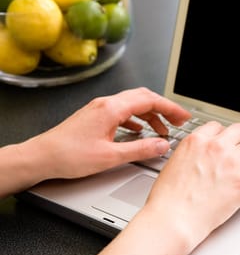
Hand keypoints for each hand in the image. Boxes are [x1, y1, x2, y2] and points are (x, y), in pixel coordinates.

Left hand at [32, 87, 191, 179]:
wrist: (42, 157)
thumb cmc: (69, 155)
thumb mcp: (111, 156)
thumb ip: (141, 149)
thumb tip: (162, 145)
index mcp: (112, 109)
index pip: (149, 100)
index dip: (171, 108)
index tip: (184, 117)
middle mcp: (106, 104)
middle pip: (143, 98)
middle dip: (164, 108)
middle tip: (178, 121)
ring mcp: (100, 109)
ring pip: (133, 105)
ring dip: (151, 115)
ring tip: (162, 130)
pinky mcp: (96, 117)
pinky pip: (123, 112)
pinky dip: (137, 120)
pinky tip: (140, 131)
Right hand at [141, 121, 239, 248]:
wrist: (174, 219)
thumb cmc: (169, 198)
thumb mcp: (174, 163)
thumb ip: (191, 153)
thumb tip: (200, 156)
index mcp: (197, 141)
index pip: (218, 126)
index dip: (223, 136)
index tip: (225, 144)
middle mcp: (216, 147)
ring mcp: (232, 163)